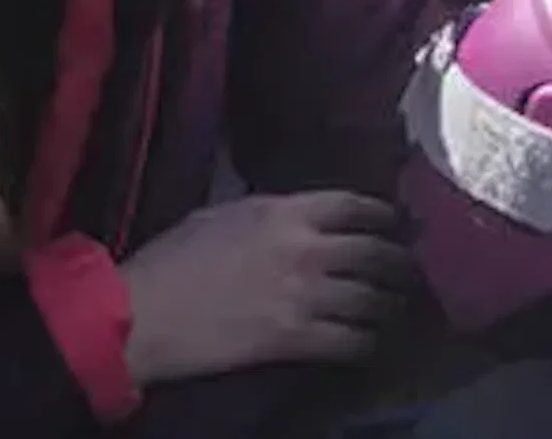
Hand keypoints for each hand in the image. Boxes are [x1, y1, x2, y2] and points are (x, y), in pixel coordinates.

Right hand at [119, 191, 414, 385]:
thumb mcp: (222, 213)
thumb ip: (269, 212)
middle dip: (401, 264)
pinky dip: (368, 345)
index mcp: (286, 210)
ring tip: (399, 312)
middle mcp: (306, 248)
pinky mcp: (293, 339)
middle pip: (377, 253)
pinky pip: (350, 341)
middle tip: (412, 273)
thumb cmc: (170, 260)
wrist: (140, 313)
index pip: (358, 206)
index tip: (399, 225)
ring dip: (392, 307)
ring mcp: (304, 295)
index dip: (387, 216)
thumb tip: (295, 214)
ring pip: (373, 299)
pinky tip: (373, 346)